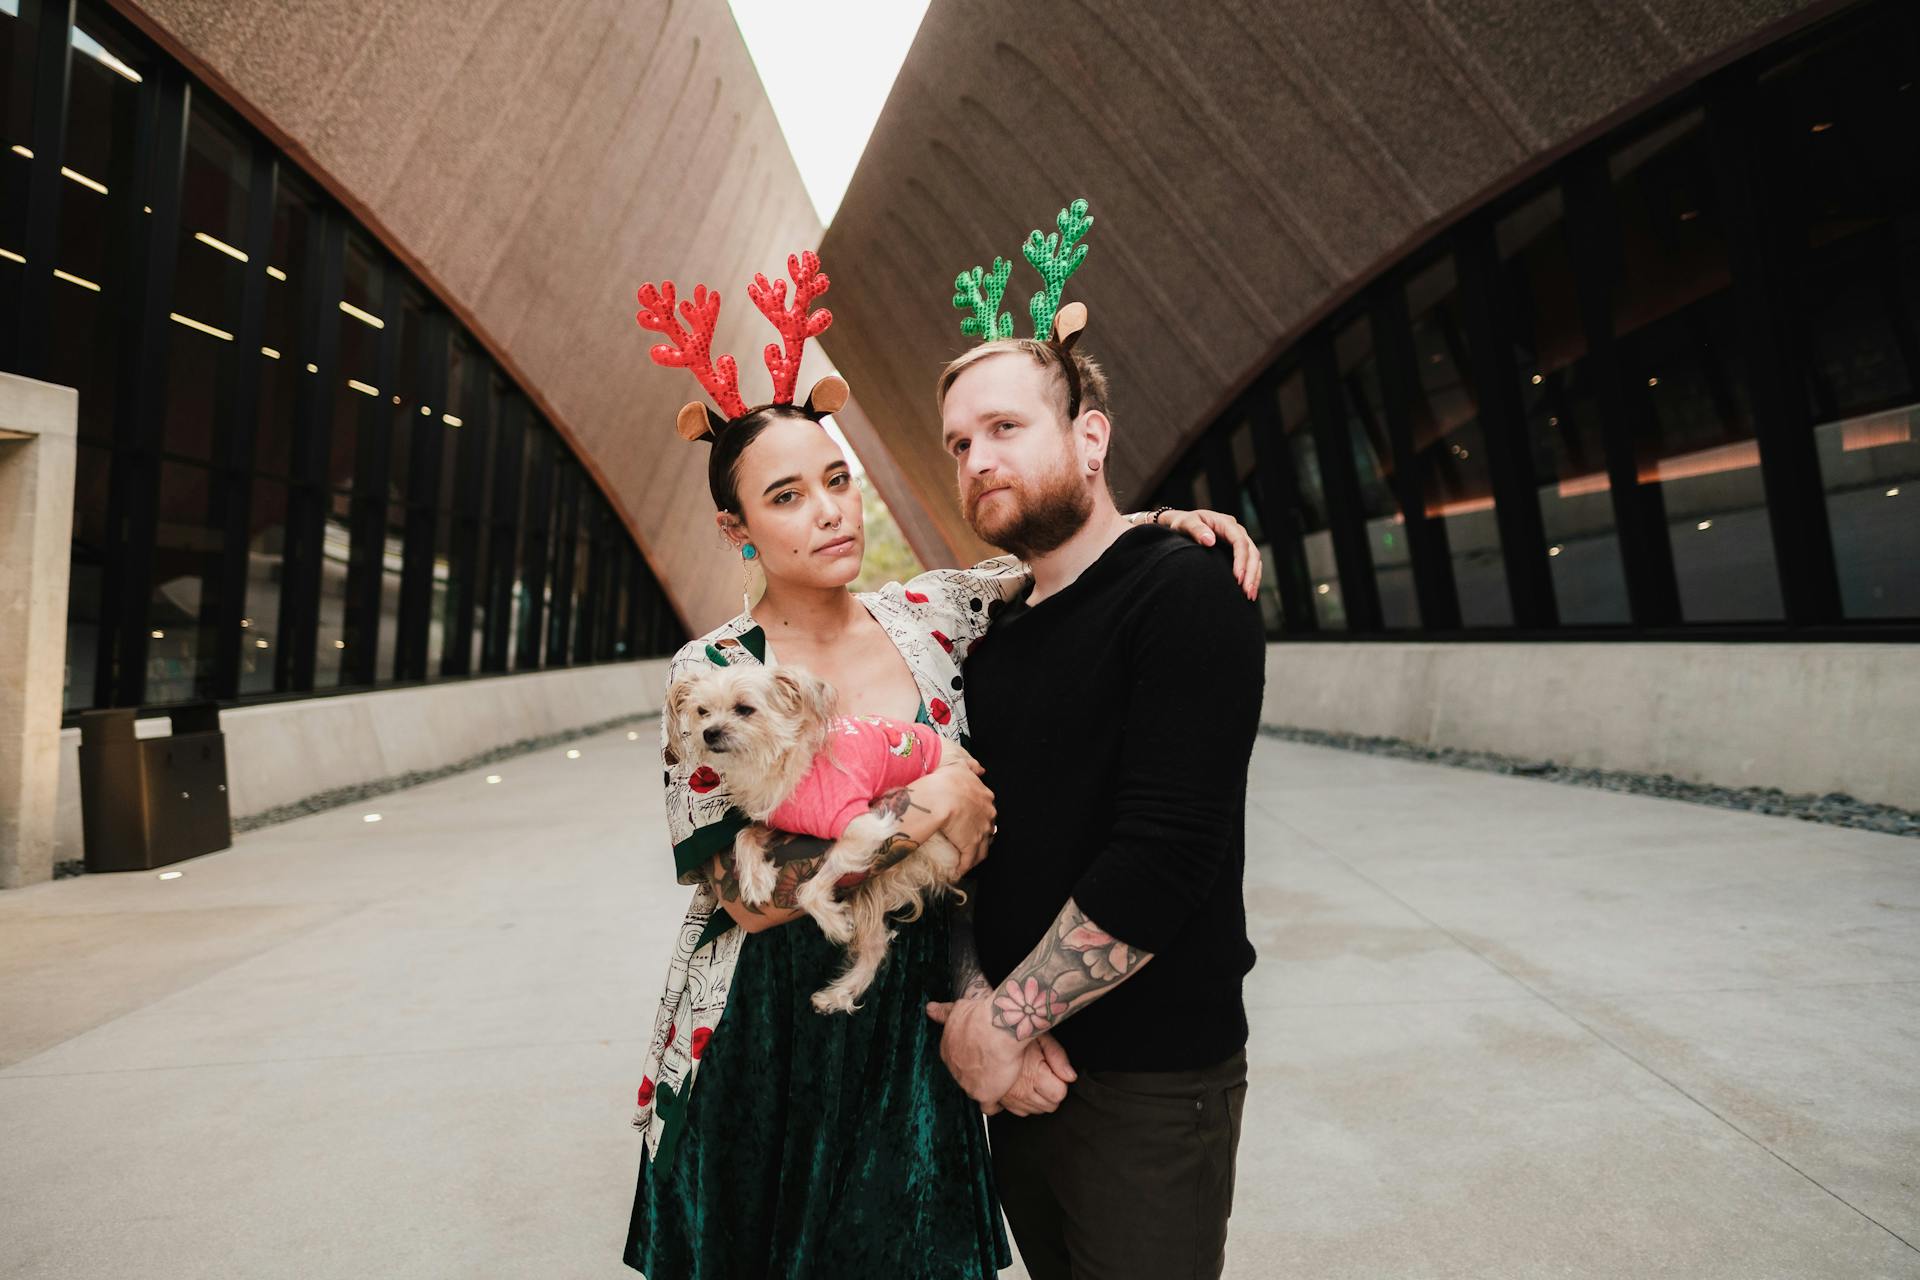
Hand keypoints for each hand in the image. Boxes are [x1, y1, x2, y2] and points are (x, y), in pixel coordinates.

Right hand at [917, 758, 995, 874]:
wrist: (940, 797)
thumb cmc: (948, 781)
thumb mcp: (960, 767)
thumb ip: (972, 767)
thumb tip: (980, 769)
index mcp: (986, 798)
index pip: (988, 810)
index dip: (981, 816)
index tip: (974, 820)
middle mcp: (988, 816)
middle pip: (989, 830)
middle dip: (982, 836)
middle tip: (971, 840)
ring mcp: (981, 832)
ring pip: (983, 848)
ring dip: (976, 855)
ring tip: (968, 860)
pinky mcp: (970, 846)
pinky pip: (969, 861)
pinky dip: (964, 868)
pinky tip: (958, 873)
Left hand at [926, 994, 1022, 1106]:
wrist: (997, 1028)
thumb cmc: (980, 1016)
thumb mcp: (958, 1010)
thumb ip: (943, 1013)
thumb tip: (930, 1009)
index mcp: (948, 1051)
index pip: (957, 1061)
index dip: (971, 1059)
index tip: (982, 1055)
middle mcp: (955, 1070)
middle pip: (966, 1076)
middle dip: (978, 1073)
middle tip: (994, 1065)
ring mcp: (968, 1084)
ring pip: (976, 1091)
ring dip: (987, 1086)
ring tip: (1001, 1079)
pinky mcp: (984, 1095)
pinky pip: (988, 1107)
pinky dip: (994, 1104)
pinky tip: (1001, 1098)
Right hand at [987, 1033, 1076, 1117]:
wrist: (980, 1034)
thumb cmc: (1009, 1032)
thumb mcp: (1040, 1036)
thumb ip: (1058, 1056)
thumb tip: (1070, 1076)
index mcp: (1033, 1075)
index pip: (1059, 1094)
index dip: (1061, 1082)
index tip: (1055, 1072)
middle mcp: (1020, 1091)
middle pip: (1049, 1106)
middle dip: (1051, 1092)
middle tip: (1045, 1074)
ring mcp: (1007, 1098)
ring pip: (1034, 1111)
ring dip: (1037, 1098)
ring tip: (1031, 1077)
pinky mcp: (995, 1100)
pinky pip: (1017, 1111)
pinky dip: (1021, 1102)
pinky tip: (1021, 1086)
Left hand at [1156, 508, 1262, 601]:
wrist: (1182, 524)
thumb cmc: (1182, 524)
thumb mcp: (1185, 523)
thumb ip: (1196, 530)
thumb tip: (1209, 541)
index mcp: (1226, 523)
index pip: (1240, 542)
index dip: (1241, 560)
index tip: (1237, 578)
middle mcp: (1236, 531)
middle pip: (1252, 552)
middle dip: (1251, 573)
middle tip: (1247, 592)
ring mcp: (1239, 541)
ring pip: (1254, 559)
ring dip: (1254, 578)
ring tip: (1250, 596)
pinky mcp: (1237, 551)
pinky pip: (1250, 563)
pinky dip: (1251, 577)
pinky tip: (1248, 591)